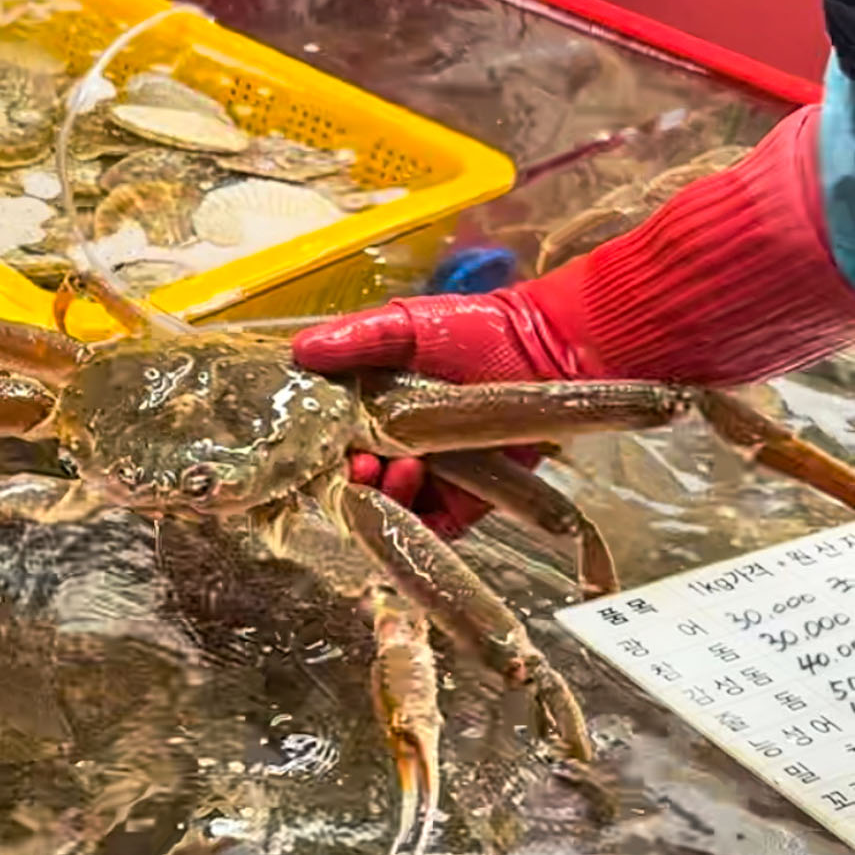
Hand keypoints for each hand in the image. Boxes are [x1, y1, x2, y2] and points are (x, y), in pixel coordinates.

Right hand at [294, 106, 854, 526]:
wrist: (555, 353)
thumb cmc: (482, 330)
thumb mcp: (408, 324)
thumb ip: (358, 338)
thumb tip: (299, 352)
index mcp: (373, 411)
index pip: (328, 445)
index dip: (318, 452)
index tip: (323, 441)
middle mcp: (394, 451)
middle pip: (351, 484)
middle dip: (346, 481)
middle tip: (352, 465)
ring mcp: (427, 482)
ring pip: (384, 510)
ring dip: (378, 497)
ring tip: (386, 469)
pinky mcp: (459, 508)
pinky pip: (424, 530)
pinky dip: (412, 519)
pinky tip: (411, 483)